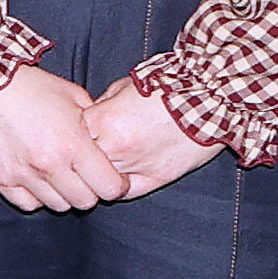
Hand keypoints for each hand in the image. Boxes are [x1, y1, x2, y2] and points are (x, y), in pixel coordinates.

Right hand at [0, 65, 130, 212]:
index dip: (116, 185)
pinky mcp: (0, 177)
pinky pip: (27, 204)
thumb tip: (106, 140)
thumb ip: (94, 123)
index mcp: (73, 143)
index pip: (109, 187)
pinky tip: (36, 179)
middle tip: (84, 177)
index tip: (110, 178)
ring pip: (57, 205)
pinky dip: (35, 196)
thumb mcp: (73, 96)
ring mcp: (23, 173)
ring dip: (62, 194)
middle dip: (90, 191)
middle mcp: (49, 164)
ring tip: (58, 176)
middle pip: (85, 202)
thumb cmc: (30, 86)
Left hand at [82, 78, 218, 194]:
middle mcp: (115, 146)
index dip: (69, 136)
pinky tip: (114, 180)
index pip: (70, 137)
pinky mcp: (158, 177)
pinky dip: (117, 188)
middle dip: (79, 158)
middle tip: (80, 155)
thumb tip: (88, 119)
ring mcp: (136, 165)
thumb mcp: (124, 86)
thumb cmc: (167, 87)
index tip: (72, 135)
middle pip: (80, 163)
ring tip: (96, 168)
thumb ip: (101, 105)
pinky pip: (125, 192)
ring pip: (100, 182)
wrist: (208, 97)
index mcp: (103, 120)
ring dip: (96, 176)